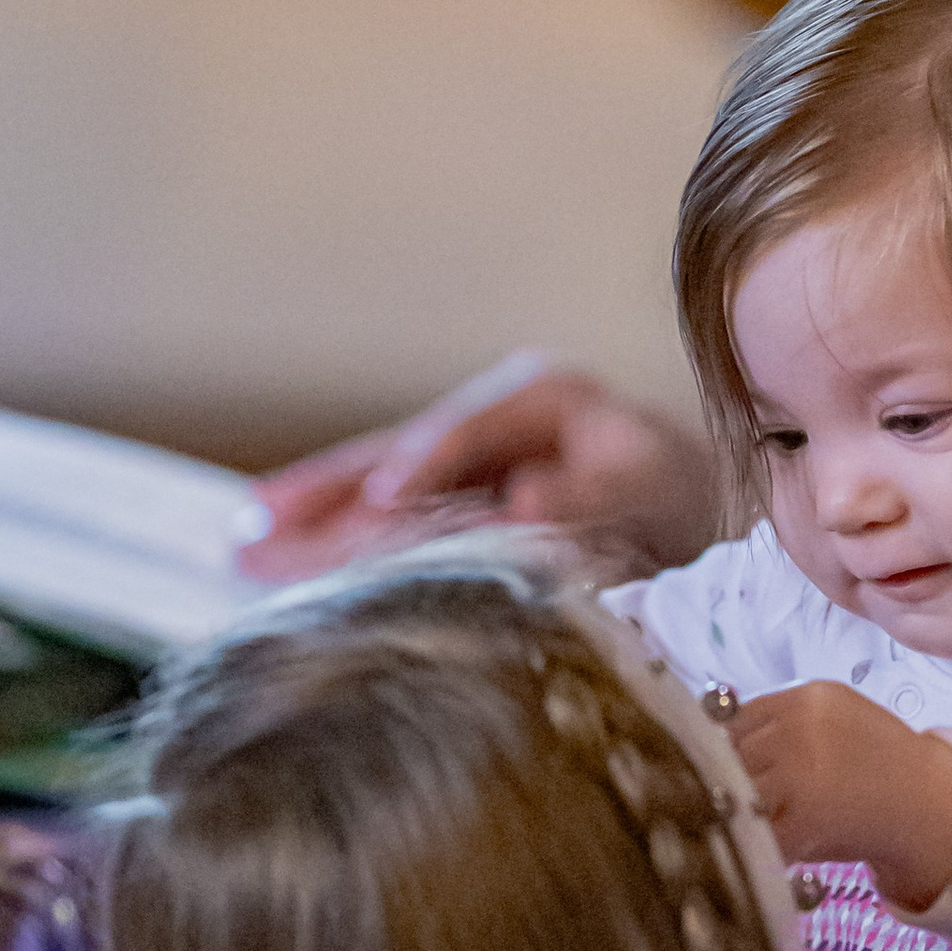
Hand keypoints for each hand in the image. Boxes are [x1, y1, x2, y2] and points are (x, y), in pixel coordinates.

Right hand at [236, 355, 721, 579]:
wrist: (708, 527)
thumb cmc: (686, 504)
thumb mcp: (649, 492)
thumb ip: (588, 499)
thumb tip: (523, 502)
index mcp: (546, 399)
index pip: (468, 433)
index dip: (423, 465)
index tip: (383, 499)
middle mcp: (492, 421)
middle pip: (398, 456)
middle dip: (330, 498)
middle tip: (260, 527)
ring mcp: (469, 460)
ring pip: (377, 487)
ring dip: (314, 519)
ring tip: (243, 541)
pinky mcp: (456, 500)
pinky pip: (386, 520)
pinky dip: (337, 538)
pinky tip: (281, 551)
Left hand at [727, 684, 951, 910]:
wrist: (934, 805)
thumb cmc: (883, 766)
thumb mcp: (837, 720)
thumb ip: (786, 723)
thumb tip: (719, 739)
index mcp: (808, 697)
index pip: (738, 718)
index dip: (730, 748)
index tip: (734, 771)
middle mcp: (801, 727)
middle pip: (732, 753)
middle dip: (731, 781)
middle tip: (739, 805)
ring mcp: (802, 771)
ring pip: (739, 792)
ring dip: (741, 813)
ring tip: (755, 828)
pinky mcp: (806, 817)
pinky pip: (759, 832)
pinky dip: (759, 845)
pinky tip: (774, 850)